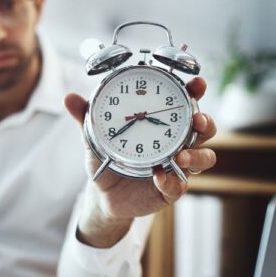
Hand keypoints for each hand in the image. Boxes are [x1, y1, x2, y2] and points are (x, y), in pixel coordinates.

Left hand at [63, 77, 217, 247]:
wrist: (102, 193)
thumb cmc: (106, 158)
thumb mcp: (95, 137)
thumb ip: (85, 117)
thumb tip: (69, 97)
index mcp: (162, 123)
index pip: (186, 103)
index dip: (196, 91)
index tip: (197, 84)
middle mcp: (176, 142)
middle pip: (205, 129)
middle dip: (206, 122)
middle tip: (197, 120)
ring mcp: (177, 166)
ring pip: (204, 159)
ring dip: (197, 155)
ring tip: (181, 155)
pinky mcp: (170, 189)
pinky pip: (179, 186)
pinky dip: (171, 181)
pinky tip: (159, 176)